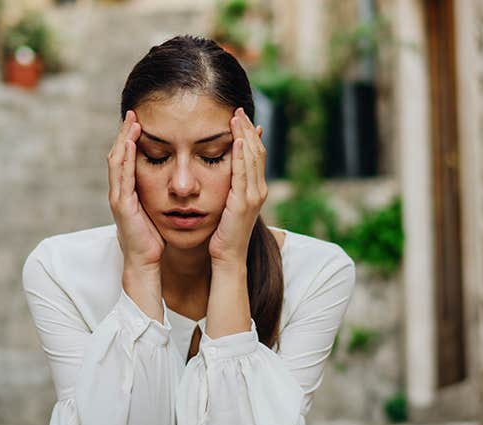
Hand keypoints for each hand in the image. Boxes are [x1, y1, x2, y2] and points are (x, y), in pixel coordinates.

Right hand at [107, 110, 163, 269]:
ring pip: (117, 161)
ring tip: (131, 121)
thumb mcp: (155, 210)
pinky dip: (125, 158)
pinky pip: (122, 176)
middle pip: (118, 154)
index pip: (126, 158)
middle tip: (132, 112)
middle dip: (124, 133)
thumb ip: (158, 193)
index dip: (130, 139)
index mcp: (128, 191)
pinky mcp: (122, 205)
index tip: (139, 120)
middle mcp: (120, 191)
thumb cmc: (151, 238)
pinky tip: (131, 144)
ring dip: (123, 140)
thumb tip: (172, 180)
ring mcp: (118, 197)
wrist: (144, 261)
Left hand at [209, 107, 266, 264]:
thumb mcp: (228, 205)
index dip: (250, 134)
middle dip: (248, 129)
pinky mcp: (243, 202)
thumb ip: (230, 186)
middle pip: (257, 151)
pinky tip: (237, 141)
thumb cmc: (224, 234)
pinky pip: (243, 174)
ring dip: (245, 135)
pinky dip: (241, 155)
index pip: (256, 154)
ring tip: (236, 117)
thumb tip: (226, 172)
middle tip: (238, 109)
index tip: (240, 116)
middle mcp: (259, 190)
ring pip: (253, 158)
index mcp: (256, 189)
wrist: (227, 257)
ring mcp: (253, 196)